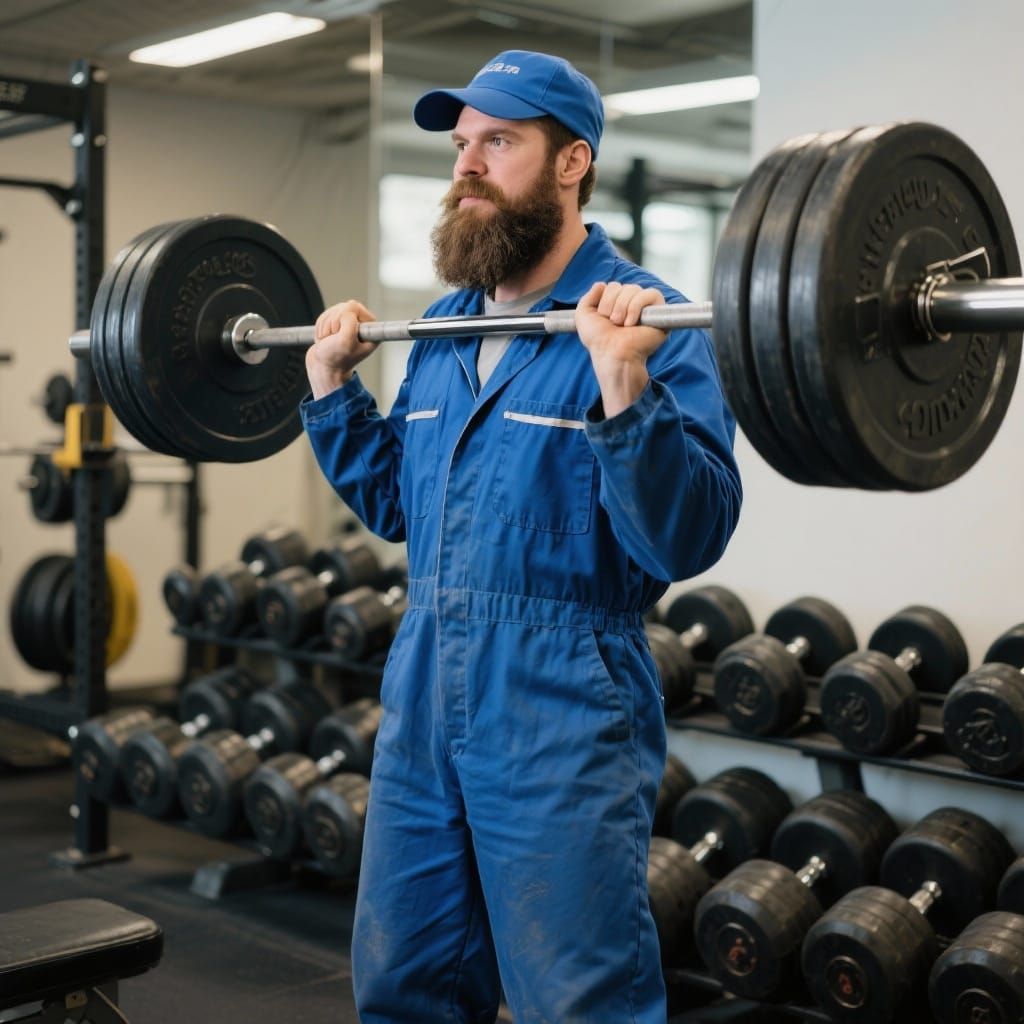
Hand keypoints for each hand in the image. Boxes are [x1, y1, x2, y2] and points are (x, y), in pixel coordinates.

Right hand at [306, 300, 378, 399]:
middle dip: (332, 323)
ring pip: (332, 311)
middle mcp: (363, 327)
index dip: (342, 318)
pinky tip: (325, 339)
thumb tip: (347, 308)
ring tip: (329, 341)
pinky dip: (321, 328)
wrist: (323, 369)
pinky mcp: (339, 326)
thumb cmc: (336, 360)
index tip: (343, 334)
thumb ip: (350, 322)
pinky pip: (326, 316)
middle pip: (342, 307)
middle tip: (333, 339)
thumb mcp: (345, 341)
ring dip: (325, 327)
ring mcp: (350, 325)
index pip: (354, 307)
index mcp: (371, 330)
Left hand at [575, 282, 668, 417]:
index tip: (602, 316)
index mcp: (618, 305)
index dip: (605, 298)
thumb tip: (601, 284)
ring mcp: (646, 309)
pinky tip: (631, 323)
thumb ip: (588, 297)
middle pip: (624, 286)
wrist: (611, 354)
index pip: (614, 286)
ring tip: (621, 324)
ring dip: (623, 306)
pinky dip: (636, 306)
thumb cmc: (598, 340)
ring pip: (634, 288)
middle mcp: (633, 306)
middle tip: (612, 322)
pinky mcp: (659, 313)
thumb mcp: (584, 315)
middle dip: (613, 302)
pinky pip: (651, 293)